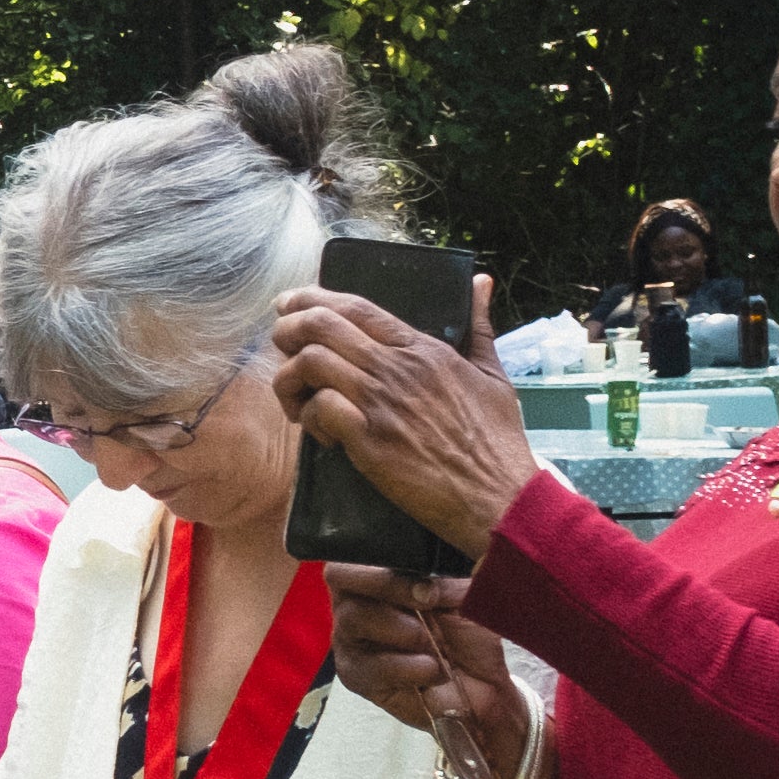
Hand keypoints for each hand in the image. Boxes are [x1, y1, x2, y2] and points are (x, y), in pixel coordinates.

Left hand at [267, 276, 536, 567]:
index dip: (313, 298)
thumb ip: (479, 327)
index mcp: (423, 349)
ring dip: (289, 379)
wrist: (498, 495)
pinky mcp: (369, 440)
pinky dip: (308, 418)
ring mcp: (381, 402)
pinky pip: (318, 408)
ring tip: (297, 400)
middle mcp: (398, 368)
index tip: (289, 304)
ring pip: (309, 363)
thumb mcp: (493, 374)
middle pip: (321, 325)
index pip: (356, 307)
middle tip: (279, 345)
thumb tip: (480, 283)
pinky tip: (321, 436)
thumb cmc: (496, 440)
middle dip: (287, 329)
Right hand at [321, 576, 536, 778]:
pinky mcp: (355, 675)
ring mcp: (350, 639)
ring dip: (405, 630)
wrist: (483, 688)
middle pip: (341, 577)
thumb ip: (444, 576)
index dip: (382, 563)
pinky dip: (408, 667)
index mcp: (378, 575)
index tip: (427, 585)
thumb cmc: (470, 637)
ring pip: (353, 617)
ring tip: (436, 646)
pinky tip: (432, 671)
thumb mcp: (465, 596)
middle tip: (429, 605)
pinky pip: (370, 664)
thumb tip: (432, 572)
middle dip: (390, 587)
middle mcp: (355, 602)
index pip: (352, 554)